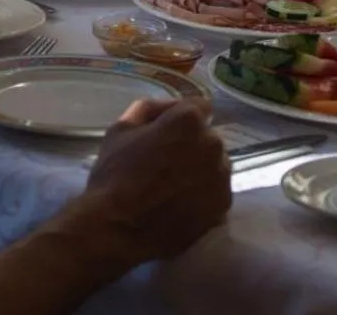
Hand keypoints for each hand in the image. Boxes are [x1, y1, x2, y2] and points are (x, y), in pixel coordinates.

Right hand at [80, 98, 230, 262]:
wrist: (117, 229)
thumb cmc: (115, 175)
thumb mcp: (120, 129)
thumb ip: (149, 109)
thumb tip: (168, 109)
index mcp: (189, 121)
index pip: (198, 107)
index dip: (180, 118)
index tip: (166, 132)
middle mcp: (212, 144)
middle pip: (207, 137)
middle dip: (190, 144)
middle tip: (166, 162)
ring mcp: (220, 177)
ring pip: (214, 164)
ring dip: (199, 168)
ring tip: (173, 186)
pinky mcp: (222, 206)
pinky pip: (216, 191)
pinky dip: (203, 194)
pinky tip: (180, 203)